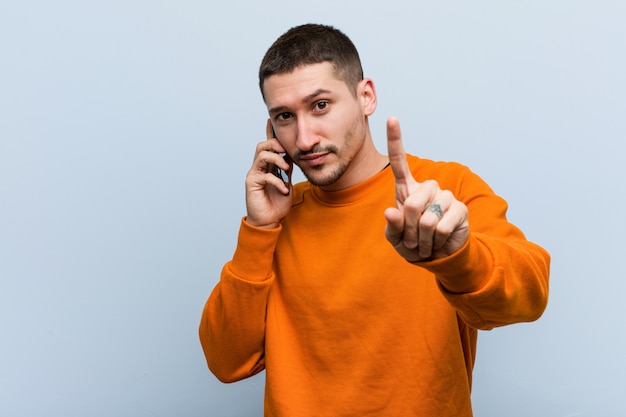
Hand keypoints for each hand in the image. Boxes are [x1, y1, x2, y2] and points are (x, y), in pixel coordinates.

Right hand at [245, 119, 291, 228]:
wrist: (269, 221)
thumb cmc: (277, 203)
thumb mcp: (287, 182)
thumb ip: (287, 169)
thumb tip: (293, 156)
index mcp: (267, 165)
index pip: (268, 146)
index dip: (269, 133)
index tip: (271, 121)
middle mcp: (258, 167)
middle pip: (262, 146)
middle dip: (274, 144)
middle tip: (285, 151)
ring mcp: (254, 175)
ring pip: (262, 156)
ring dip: (277, 160)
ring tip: (287, 169)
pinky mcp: (252, 184)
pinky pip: (265, 175)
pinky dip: (277, 181)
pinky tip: (284, 190)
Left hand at [384, 117, 468, 260]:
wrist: (440, 256)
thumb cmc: (414, 243)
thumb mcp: (396, 238)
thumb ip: (392, 227)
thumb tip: (390, 212)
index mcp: (407, 189)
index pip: (399, 161)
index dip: (395, 140)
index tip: (391, 118)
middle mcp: (427, 188)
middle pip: (410, 204)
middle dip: (409, 229)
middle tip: (414, 240)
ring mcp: (445, 196)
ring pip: (426, 219)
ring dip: (423, 238)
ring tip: (426, 242)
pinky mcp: (459, 209)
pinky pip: (441, 228)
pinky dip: (436, 241)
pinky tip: (439, 242)